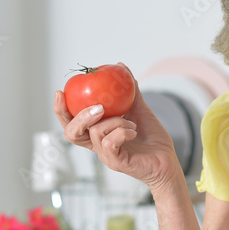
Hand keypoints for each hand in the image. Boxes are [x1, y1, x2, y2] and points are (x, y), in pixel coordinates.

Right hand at [53, 65, 179, 190]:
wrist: (168, 159)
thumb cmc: (152, 138)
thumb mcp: (139, 109)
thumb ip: (129, 91)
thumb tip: (121, 67)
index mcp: (98, 133)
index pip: (71, 123)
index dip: (61, 110)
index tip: (60, 92)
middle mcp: (97, 146)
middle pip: (71, 133)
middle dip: (77, 116)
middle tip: (97, 107)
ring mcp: (105, 155)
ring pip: (96, 131)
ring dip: (116, 121)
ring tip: (131, 122)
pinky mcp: (115, 162)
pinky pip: (109, 141)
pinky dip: (122, 131)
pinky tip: (133, 131)